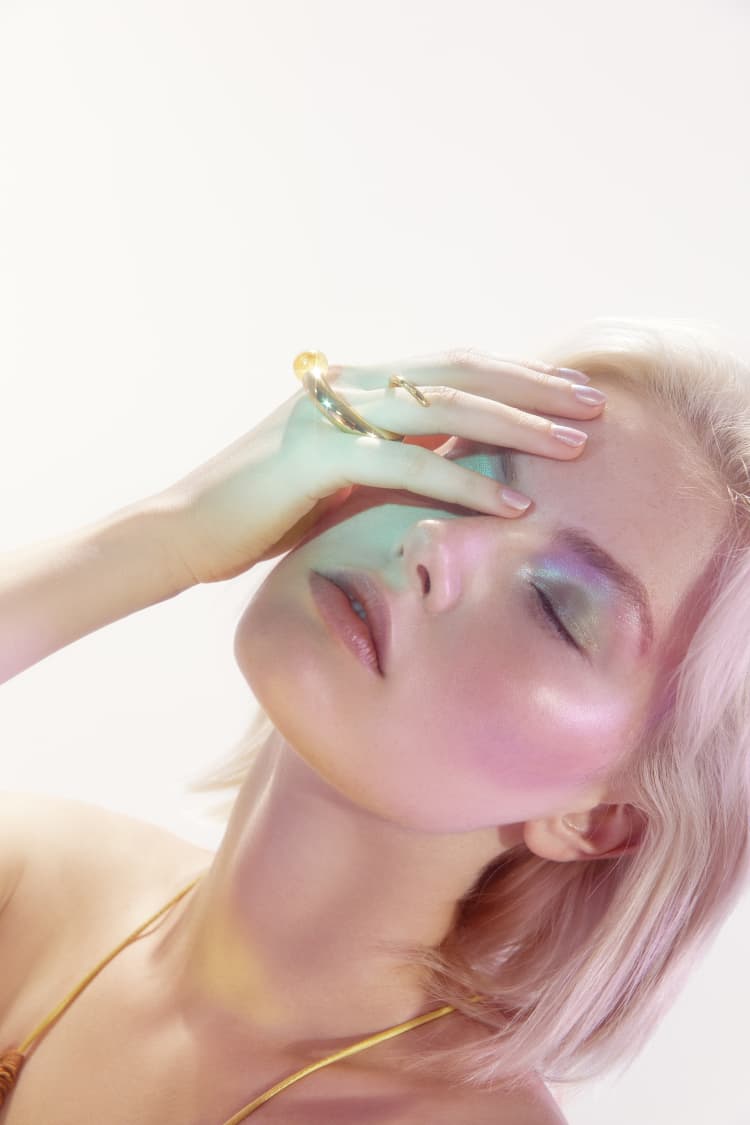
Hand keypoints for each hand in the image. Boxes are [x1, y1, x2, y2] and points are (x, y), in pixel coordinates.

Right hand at [150, 350, 604, 584]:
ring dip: (515, 427)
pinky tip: (511, 506)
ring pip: (442, 408)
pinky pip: (404, 465)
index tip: (568, 396)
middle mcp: (346, 387)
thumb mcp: (337, 479)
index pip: (449, 370)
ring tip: (574, 447)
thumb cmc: (259, 513)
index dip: (513, 378)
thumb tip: (454, 468)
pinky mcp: (314, 456)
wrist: (180, 530)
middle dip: (532, 388)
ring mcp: (329, 416)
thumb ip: (390, 461)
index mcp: (355, 386)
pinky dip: (462, 484)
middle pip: (459, 373)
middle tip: (593, 406)